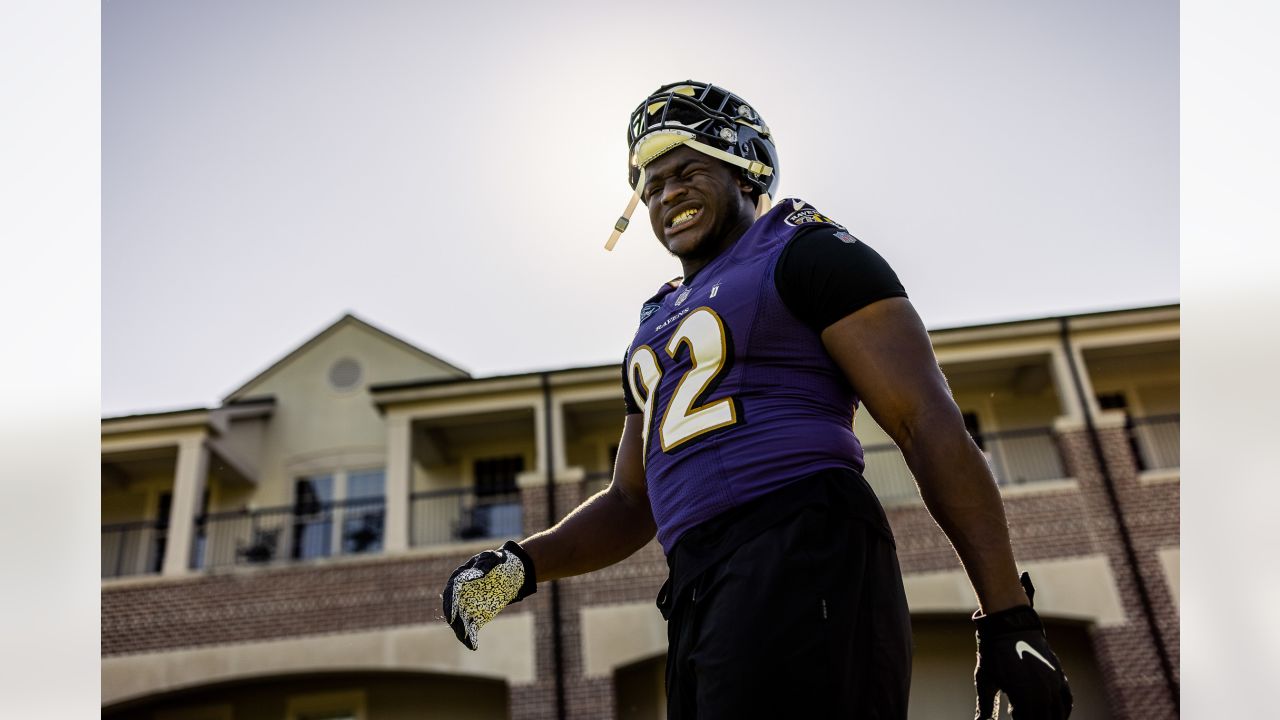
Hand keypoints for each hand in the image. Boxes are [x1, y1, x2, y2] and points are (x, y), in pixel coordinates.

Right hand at [440, 540, 536, 649]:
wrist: (507, 572)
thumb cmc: (497, 562)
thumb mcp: (494, 557)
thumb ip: (487, 563)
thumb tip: (479, 574)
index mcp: (460, 577)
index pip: (452, 590)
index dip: (451, 602)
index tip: (452, 611)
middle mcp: (460, 594)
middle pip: (453, 608)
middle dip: (453, 617)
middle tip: (455, 625)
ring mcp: (468, 605)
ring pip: (460, 621)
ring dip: (461, 631)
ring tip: (467, 641)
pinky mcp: (477, 615)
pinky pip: (471, 628)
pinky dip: (471, 637)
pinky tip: (473, 646)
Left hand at [973, 573, 1072, 718]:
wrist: (1010, 626)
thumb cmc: (994, 653)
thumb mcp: (985, 681)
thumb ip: (984, 706)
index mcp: (1024, 696)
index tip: (1012, 719)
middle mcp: (1043, 693)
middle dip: (1033, 719)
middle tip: (1020, 715)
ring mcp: (1054, 685)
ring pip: (1058, 715)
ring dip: (1047, 718)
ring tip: (1031, 714)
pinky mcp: (1059, 677)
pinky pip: (1067, 701)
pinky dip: (1062, 712)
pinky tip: (1052, 714)